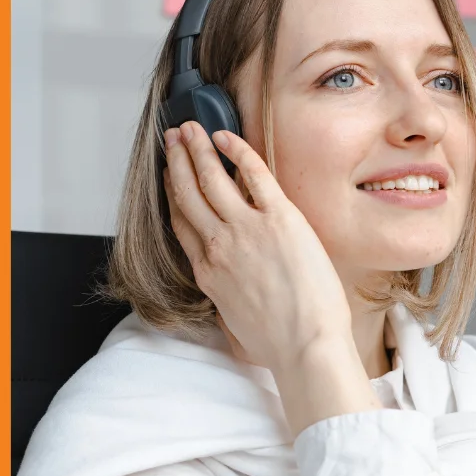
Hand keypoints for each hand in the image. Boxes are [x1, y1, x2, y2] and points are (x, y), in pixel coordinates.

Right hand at [162, 121, 353, 375]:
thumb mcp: (235, 323)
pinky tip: (226, 136)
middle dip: (177, 161)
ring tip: (190, 128)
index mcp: (208, 272)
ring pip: (210, 178)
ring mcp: (246, 230)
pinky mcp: (278, 218)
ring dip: (196, 148)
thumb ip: (227, 297)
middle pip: (187, 194)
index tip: (170, 175)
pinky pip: (252, 173)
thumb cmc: (280, 343)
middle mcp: (219, 246)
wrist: (306, 346)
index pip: (182, 223)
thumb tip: (231, 292)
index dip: (172, 193)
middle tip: (173, 139)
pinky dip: (236, 150)